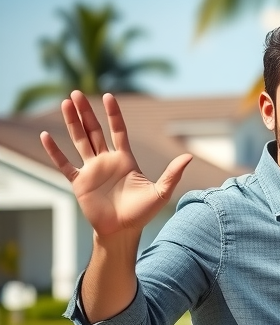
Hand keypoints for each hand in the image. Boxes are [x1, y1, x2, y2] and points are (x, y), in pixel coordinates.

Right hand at [39, 91, 192, 236]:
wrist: (122, 231)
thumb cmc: (142, 214)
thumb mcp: (161, 192)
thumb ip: (172, 174)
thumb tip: (188, 157)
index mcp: (125, 160)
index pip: (118, 131)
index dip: (113, 114)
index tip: (108, 96)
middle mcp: (107, 161)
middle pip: (94, 131)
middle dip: (86, 112)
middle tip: (76, 93)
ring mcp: (91, 171)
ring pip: (79, 141)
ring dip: (72, 123)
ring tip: (65, 104)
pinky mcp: (79, 182)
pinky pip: (64, 164)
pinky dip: (55, 151)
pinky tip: (46, 135)